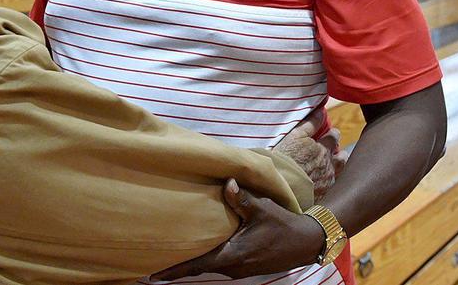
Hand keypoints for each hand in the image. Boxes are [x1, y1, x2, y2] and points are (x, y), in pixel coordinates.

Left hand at [151, 179, 324, 280]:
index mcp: (233, 255)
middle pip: (199, 268)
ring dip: (192, 262)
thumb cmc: (283, 225)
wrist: (305, 242)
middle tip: (152, 263)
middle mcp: (232, 267)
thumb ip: (243, 198)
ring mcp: (238, 269)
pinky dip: (205, 258)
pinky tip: (197, 249)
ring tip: (169, 254)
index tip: (152, 276)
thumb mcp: (263, 208)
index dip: (174, 272)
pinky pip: (219, 263)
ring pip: (209, 266)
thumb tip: (227, 182)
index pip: (197, 266)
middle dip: (177, 266)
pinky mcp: (243, 266)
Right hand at [274, 108, 343, 200]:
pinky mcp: (323, 196)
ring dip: (336, 169)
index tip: (332, 133)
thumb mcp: (294, 136)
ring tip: (331, 168)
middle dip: (340, 154)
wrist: (279, 185)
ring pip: (339, 174)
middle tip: (336, 152)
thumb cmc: (284, 158)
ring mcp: (327, 183)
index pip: (334, 137)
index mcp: (324, 149)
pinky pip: (332, 189)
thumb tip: (322, 111)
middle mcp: (330, 166)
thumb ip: (310, 123)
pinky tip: (323, 184)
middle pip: (342, 158)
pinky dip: (329, 184)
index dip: (333, 134)